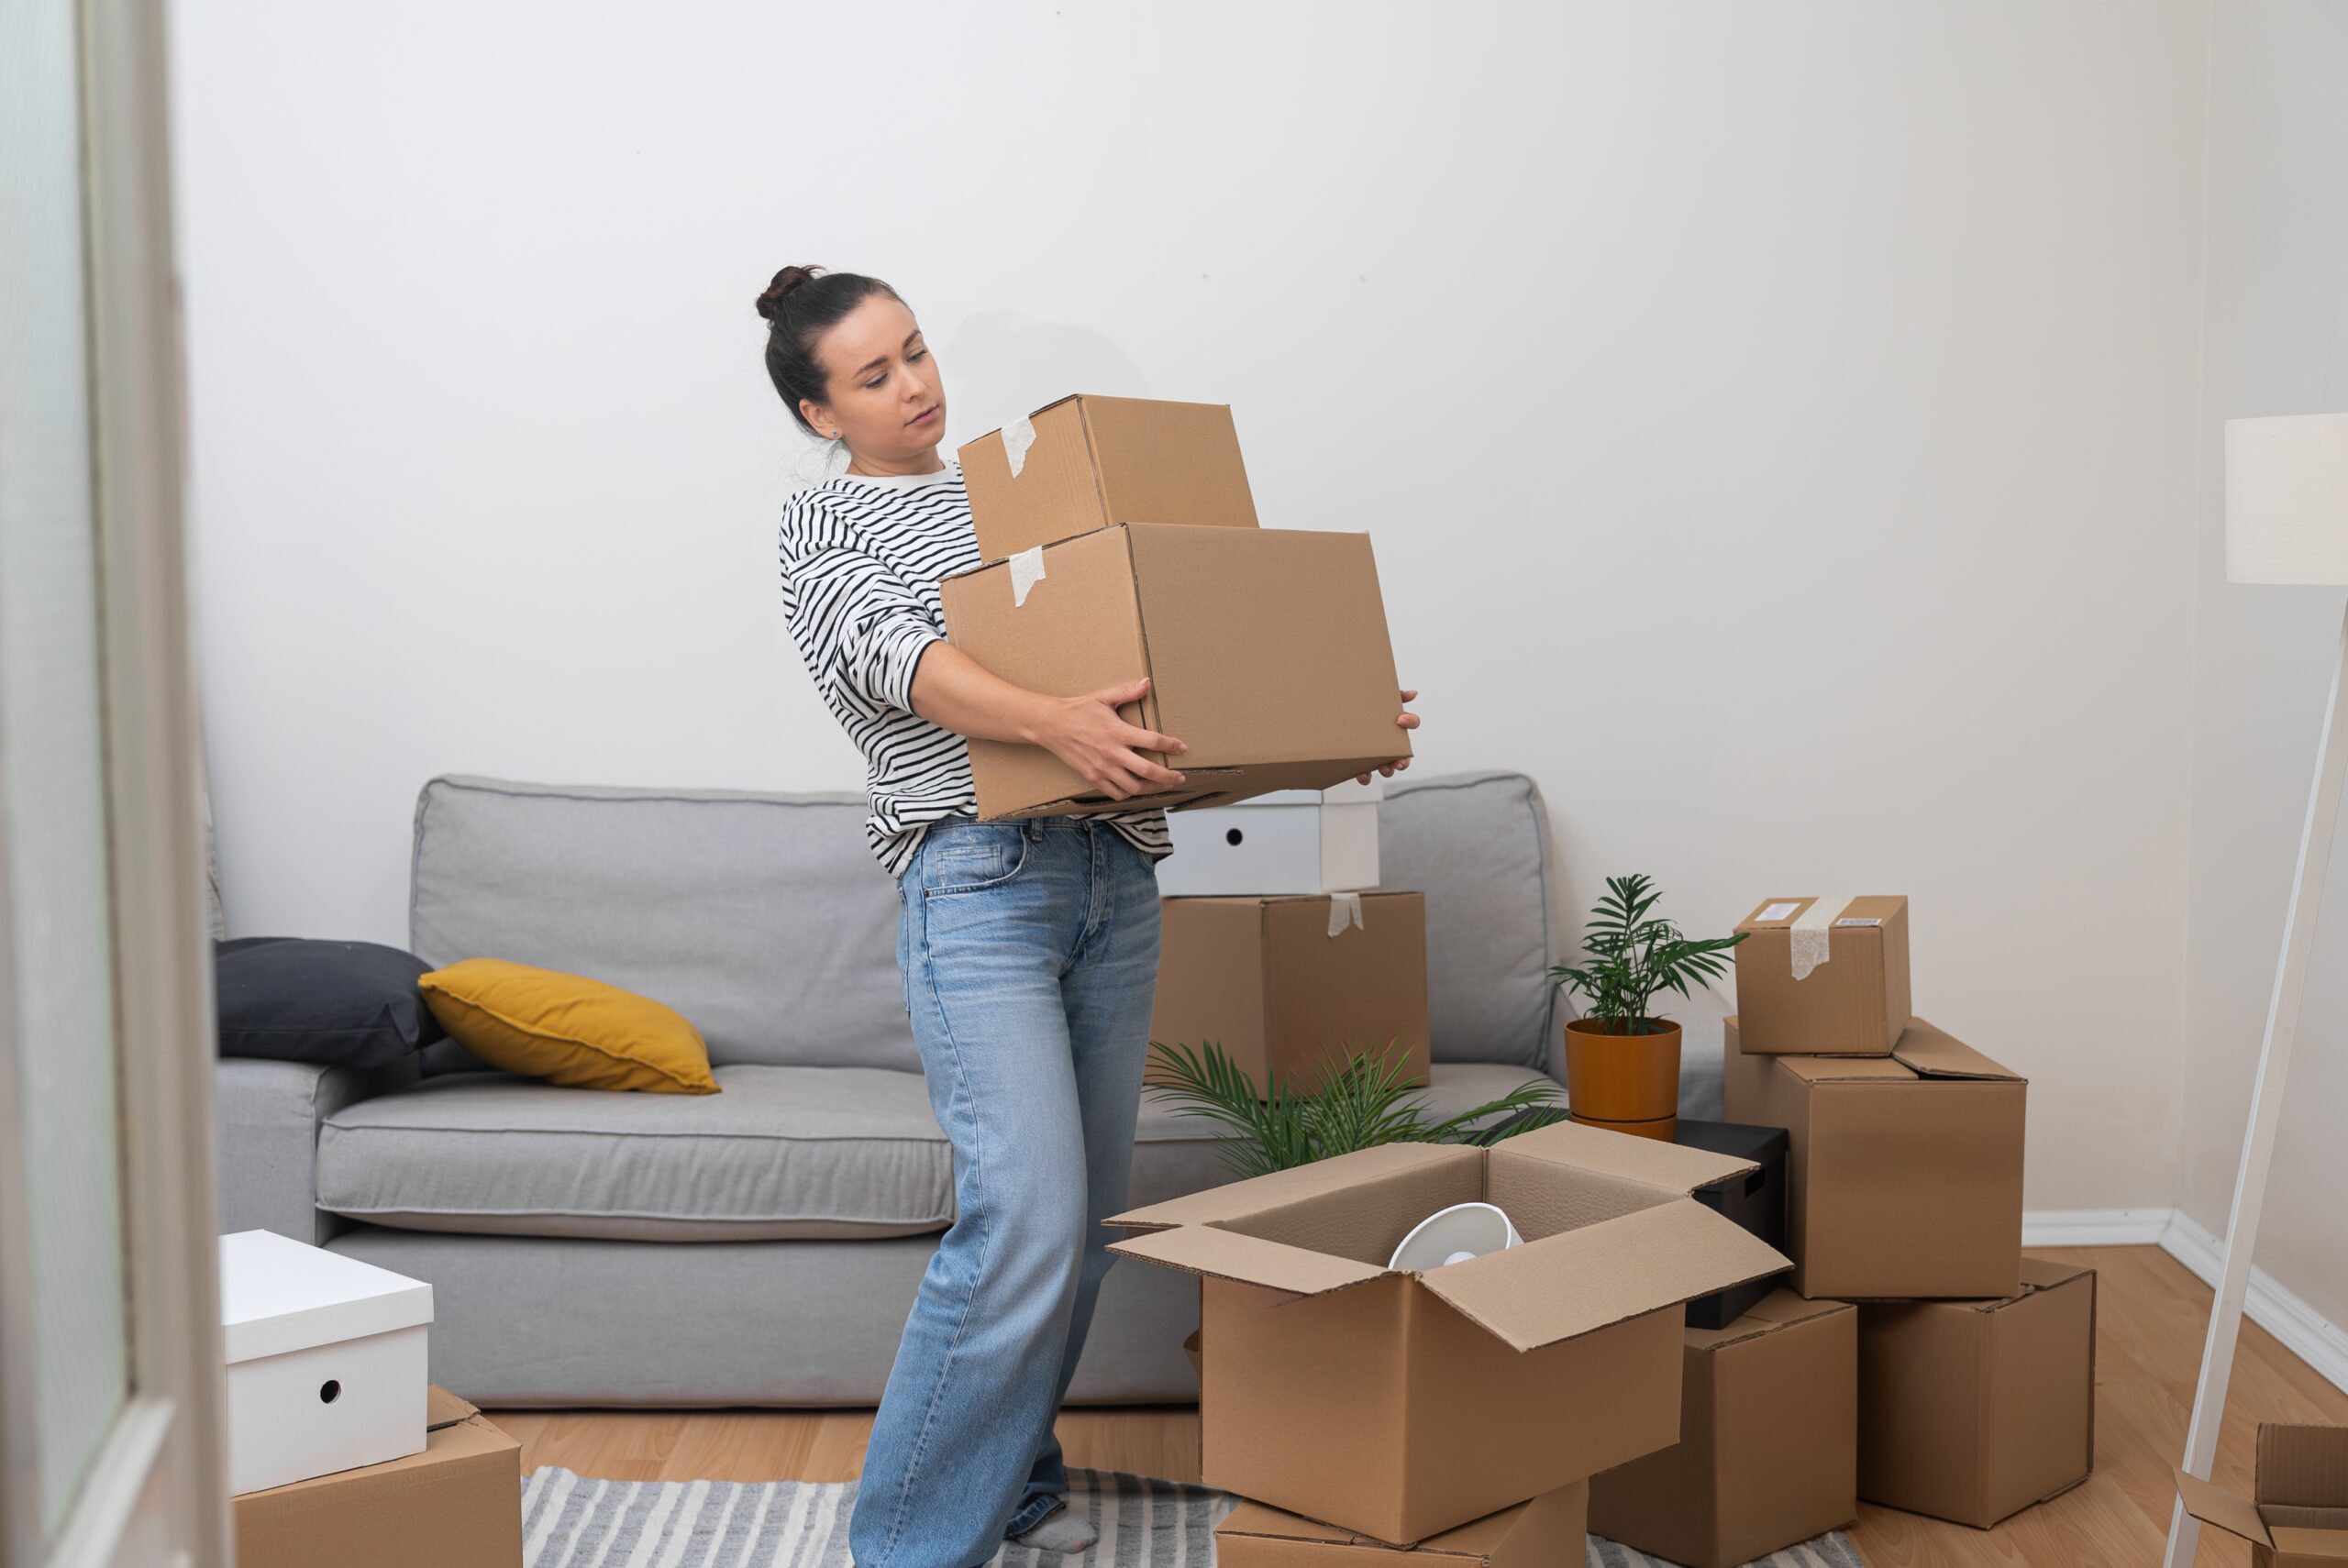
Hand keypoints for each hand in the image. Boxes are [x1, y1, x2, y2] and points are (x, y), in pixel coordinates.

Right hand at [1037, 676, 1190, 799]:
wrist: (1051, 725)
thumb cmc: (1078, 710)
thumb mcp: (1103, 698)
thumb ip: (1127, 692)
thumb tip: (1147, 683)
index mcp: (1118, 732)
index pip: (1153, 741)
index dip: (1172, 746)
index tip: (1182, 748)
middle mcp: (1112, 753)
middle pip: (1148, 771)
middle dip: (1168, 776)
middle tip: (1179, 777)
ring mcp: (1102, 768)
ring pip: (1134, 787)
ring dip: (1152, 788)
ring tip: (1162, 785)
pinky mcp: (1093, 777)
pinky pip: (1116, 792)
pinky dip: (1129, 793)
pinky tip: (1136, 787)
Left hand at [1356, 688, 1418, 785]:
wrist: (1336, 714)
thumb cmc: (1361, 706)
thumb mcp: (1376, 697)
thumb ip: (1393, 694)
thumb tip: (1413, 694)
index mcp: (1396, 724)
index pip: (1412, 722)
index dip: (1411, 721)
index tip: (1401, 720)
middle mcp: (1390, 742)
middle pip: (1405, 756)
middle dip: (1404, 761)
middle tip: (1399, 762)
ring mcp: (1377, 755)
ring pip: (1388, 768)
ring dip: (1388, 771)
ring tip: (1383, 768)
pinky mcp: (1362, 763)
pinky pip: (1367, 775)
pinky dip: (1366, 777)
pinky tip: (1361, 773)